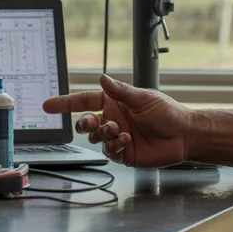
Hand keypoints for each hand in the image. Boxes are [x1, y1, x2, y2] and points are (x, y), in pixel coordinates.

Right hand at [42, 74, 197, 166]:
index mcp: (114, 102)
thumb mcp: (144, 98)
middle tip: (91, 123)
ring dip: (104, 134)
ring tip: (119, 131)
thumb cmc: (168, 113)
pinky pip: (109, 151)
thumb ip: (120, 91)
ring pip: (96, 138)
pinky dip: (114, 146)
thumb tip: (101, 78)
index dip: (65, 103)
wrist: (185, 136)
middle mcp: (113, 119)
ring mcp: (117, 137)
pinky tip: (126, 140)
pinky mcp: (124, 153)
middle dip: (84, 123)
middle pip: (85, 122)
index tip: (48, 105)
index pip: (84, 101)